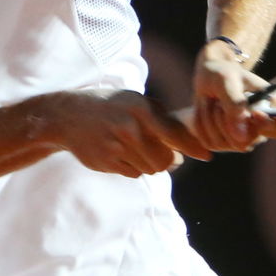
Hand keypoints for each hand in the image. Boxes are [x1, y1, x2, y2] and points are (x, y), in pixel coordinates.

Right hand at [38, 89, 211, 177]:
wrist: (69, 116)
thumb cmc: (110, 106)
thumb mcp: (135, 101)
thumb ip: (160, 120)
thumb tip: (182, 152)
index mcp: (141, 109)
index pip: (174, 133)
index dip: (193, 146)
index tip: (207, 156)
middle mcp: (130, 127)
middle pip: (165, 160)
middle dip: (165, 158)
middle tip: (153, 147)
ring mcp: (117, 147)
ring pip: (150, 169)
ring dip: (148, 163)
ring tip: (133, 147)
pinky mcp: (107, 162)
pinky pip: (134, 174)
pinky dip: (133, 167)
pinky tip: (120, 152)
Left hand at [191, 41, 275, 151]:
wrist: (207, 77)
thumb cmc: (223, 74)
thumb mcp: (227, 80)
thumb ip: (235, 105)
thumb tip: (241, 137)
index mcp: (273, 110)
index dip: (271, 126)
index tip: (254, 112)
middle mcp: (261, 129)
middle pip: (246, 142)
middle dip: (226, 119)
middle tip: (220, 100)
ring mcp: (243, 139)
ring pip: (223, 143)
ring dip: (210, 119)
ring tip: (214, 101)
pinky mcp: (223, 143)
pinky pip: (209, 143)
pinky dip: (202, 126)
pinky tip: (206, 112)